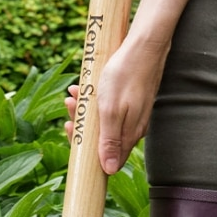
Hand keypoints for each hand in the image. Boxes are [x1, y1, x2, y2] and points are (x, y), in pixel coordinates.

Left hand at [64, 35, 168, 174]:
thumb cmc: (125, 75)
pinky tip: (87, 88)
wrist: (145, 45)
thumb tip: (110, 171)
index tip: (72, 131)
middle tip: (71, 107)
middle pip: (103, 140)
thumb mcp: (110, 111)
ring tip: (75, 93)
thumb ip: (109, 142)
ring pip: (105, 123)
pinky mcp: (134, 103)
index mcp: (128, 136)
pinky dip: (97, 101)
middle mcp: (133, 129)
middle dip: (82, 126)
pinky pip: (111, 110)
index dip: (85, 150)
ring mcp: (135, 116)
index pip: (106, 160)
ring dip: (87, 111)